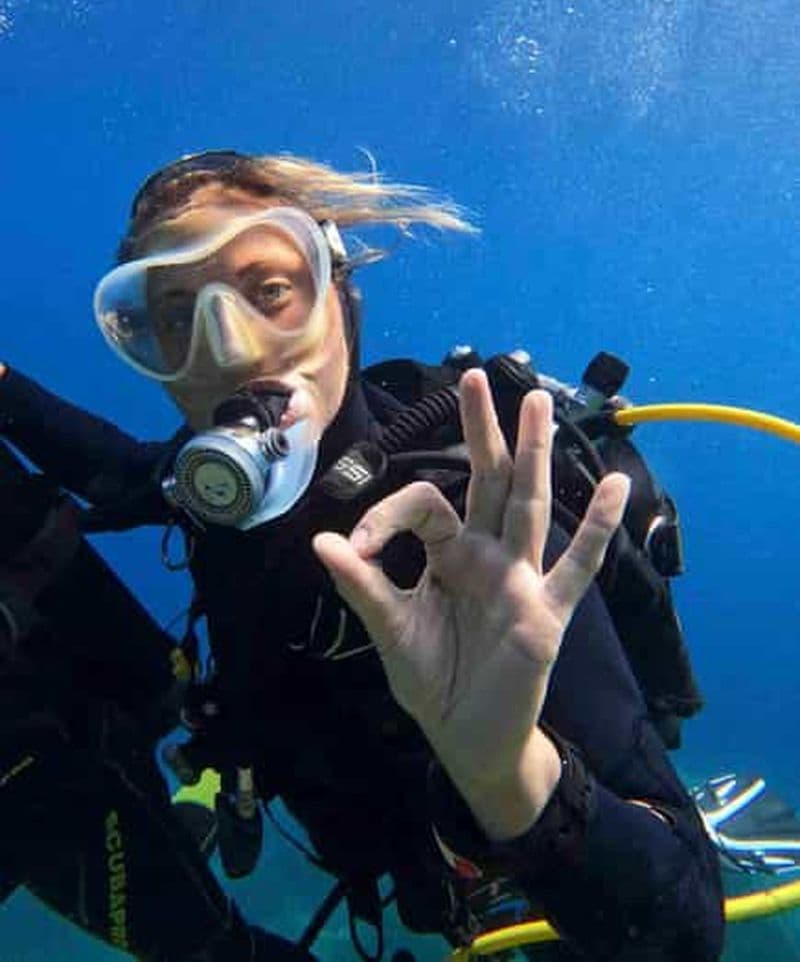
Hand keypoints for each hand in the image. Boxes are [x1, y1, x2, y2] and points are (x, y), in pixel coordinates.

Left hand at [313, 369, 628, 837]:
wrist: (466, 738)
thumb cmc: (431, 681)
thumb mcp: (390, 631)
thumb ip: (363, 586)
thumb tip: (321, 541)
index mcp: (445, 555)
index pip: (423, 507)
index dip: (385, 516)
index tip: (353, 548)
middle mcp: (485, 555)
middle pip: (485, 480)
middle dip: (481, 429)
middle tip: (474, 374)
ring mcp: (520, 579)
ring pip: (528, 505)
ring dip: (533, 456)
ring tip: (539, 404)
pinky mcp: (547, 612)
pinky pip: (576, 566)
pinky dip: (595, 529)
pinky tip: (613, 486)